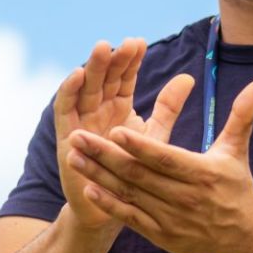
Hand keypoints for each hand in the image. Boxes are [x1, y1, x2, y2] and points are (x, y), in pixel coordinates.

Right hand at [53, 39, 194, 230]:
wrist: (114, 209)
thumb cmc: (136, 172)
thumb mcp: (155, 135)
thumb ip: (168, 107)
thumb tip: (188, 77)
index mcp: (119, 107)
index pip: (125, 77)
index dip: (131, 61)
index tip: (140, 43)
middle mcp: (98, 110)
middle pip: (104, 78)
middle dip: (113, 59)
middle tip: (125, 43)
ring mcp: (81, 121)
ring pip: (85, 88)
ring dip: (92, 68)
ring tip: (103, 48)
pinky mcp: (66, 137)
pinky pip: (64, 109)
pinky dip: (69, 91)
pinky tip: (77, 74)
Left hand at [66, 79, 252, 252]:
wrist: (243, 237)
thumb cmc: (237, 187)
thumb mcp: (238, 150)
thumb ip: (243, 115)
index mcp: (202, 174)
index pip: (166, 158)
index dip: (140, 145)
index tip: (114, 129)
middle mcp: (184, 198)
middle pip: (139, 174)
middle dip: (105, 155)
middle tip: (77, 136)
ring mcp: (170, 219)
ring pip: (128, 194)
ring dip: (98, 175)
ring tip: (72, 156)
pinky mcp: (160, 234)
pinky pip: (129, 218)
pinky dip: (108, 204)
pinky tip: (87, 187)